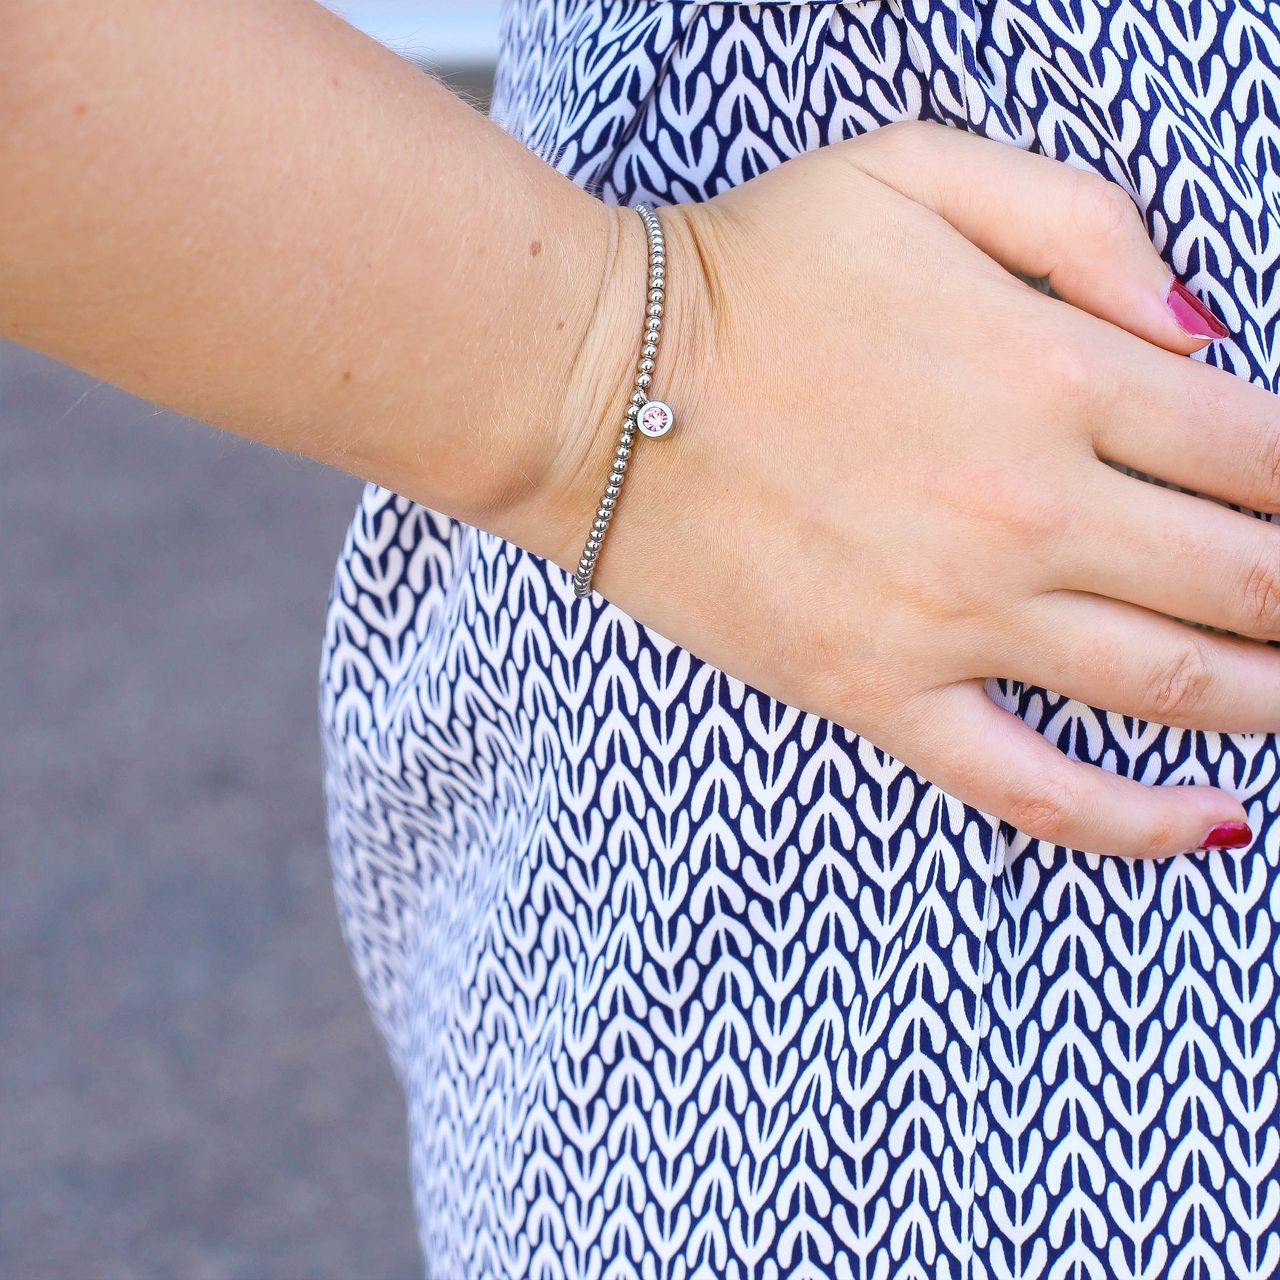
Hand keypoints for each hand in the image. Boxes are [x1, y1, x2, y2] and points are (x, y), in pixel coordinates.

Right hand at [541, 121, 1279, 859]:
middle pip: (1250, 578)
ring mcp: (957, 617)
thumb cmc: (748, 272)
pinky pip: (1034, 787)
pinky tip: (1209, 822)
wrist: (596, 385)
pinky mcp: (878, 692)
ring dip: (1273, 698)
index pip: (1267, 453)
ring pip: (1174, 685)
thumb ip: (1087, 222)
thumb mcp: (917, 171)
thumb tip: (1203, 327)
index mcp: (1058, 373)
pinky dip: (1136, 822)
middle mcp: (1032, 510)